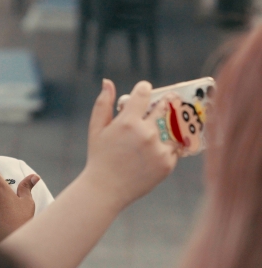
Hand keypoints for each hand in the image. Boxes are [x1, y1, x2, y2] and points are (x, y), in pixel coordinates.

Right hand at [84, 79, 178, 208]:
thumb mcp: (96, 128)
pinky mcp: (167, 163)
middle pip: (164, 107)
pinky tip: (161, 147)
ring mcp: (159, 149)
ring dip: (172, 123)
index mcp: (128, 121)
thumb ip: (103, 103)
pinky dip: (171, 145)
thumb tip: (108, 82)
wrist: (106, 189)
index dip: (144, 88)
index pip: (143, 93)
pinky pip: (176, 147)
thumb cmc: (100, 156)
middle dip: (164, 102)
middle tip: (165, 101)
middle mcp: (146, 133)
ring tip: (167, 124)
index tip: (145, 90)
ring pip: (174, 127)